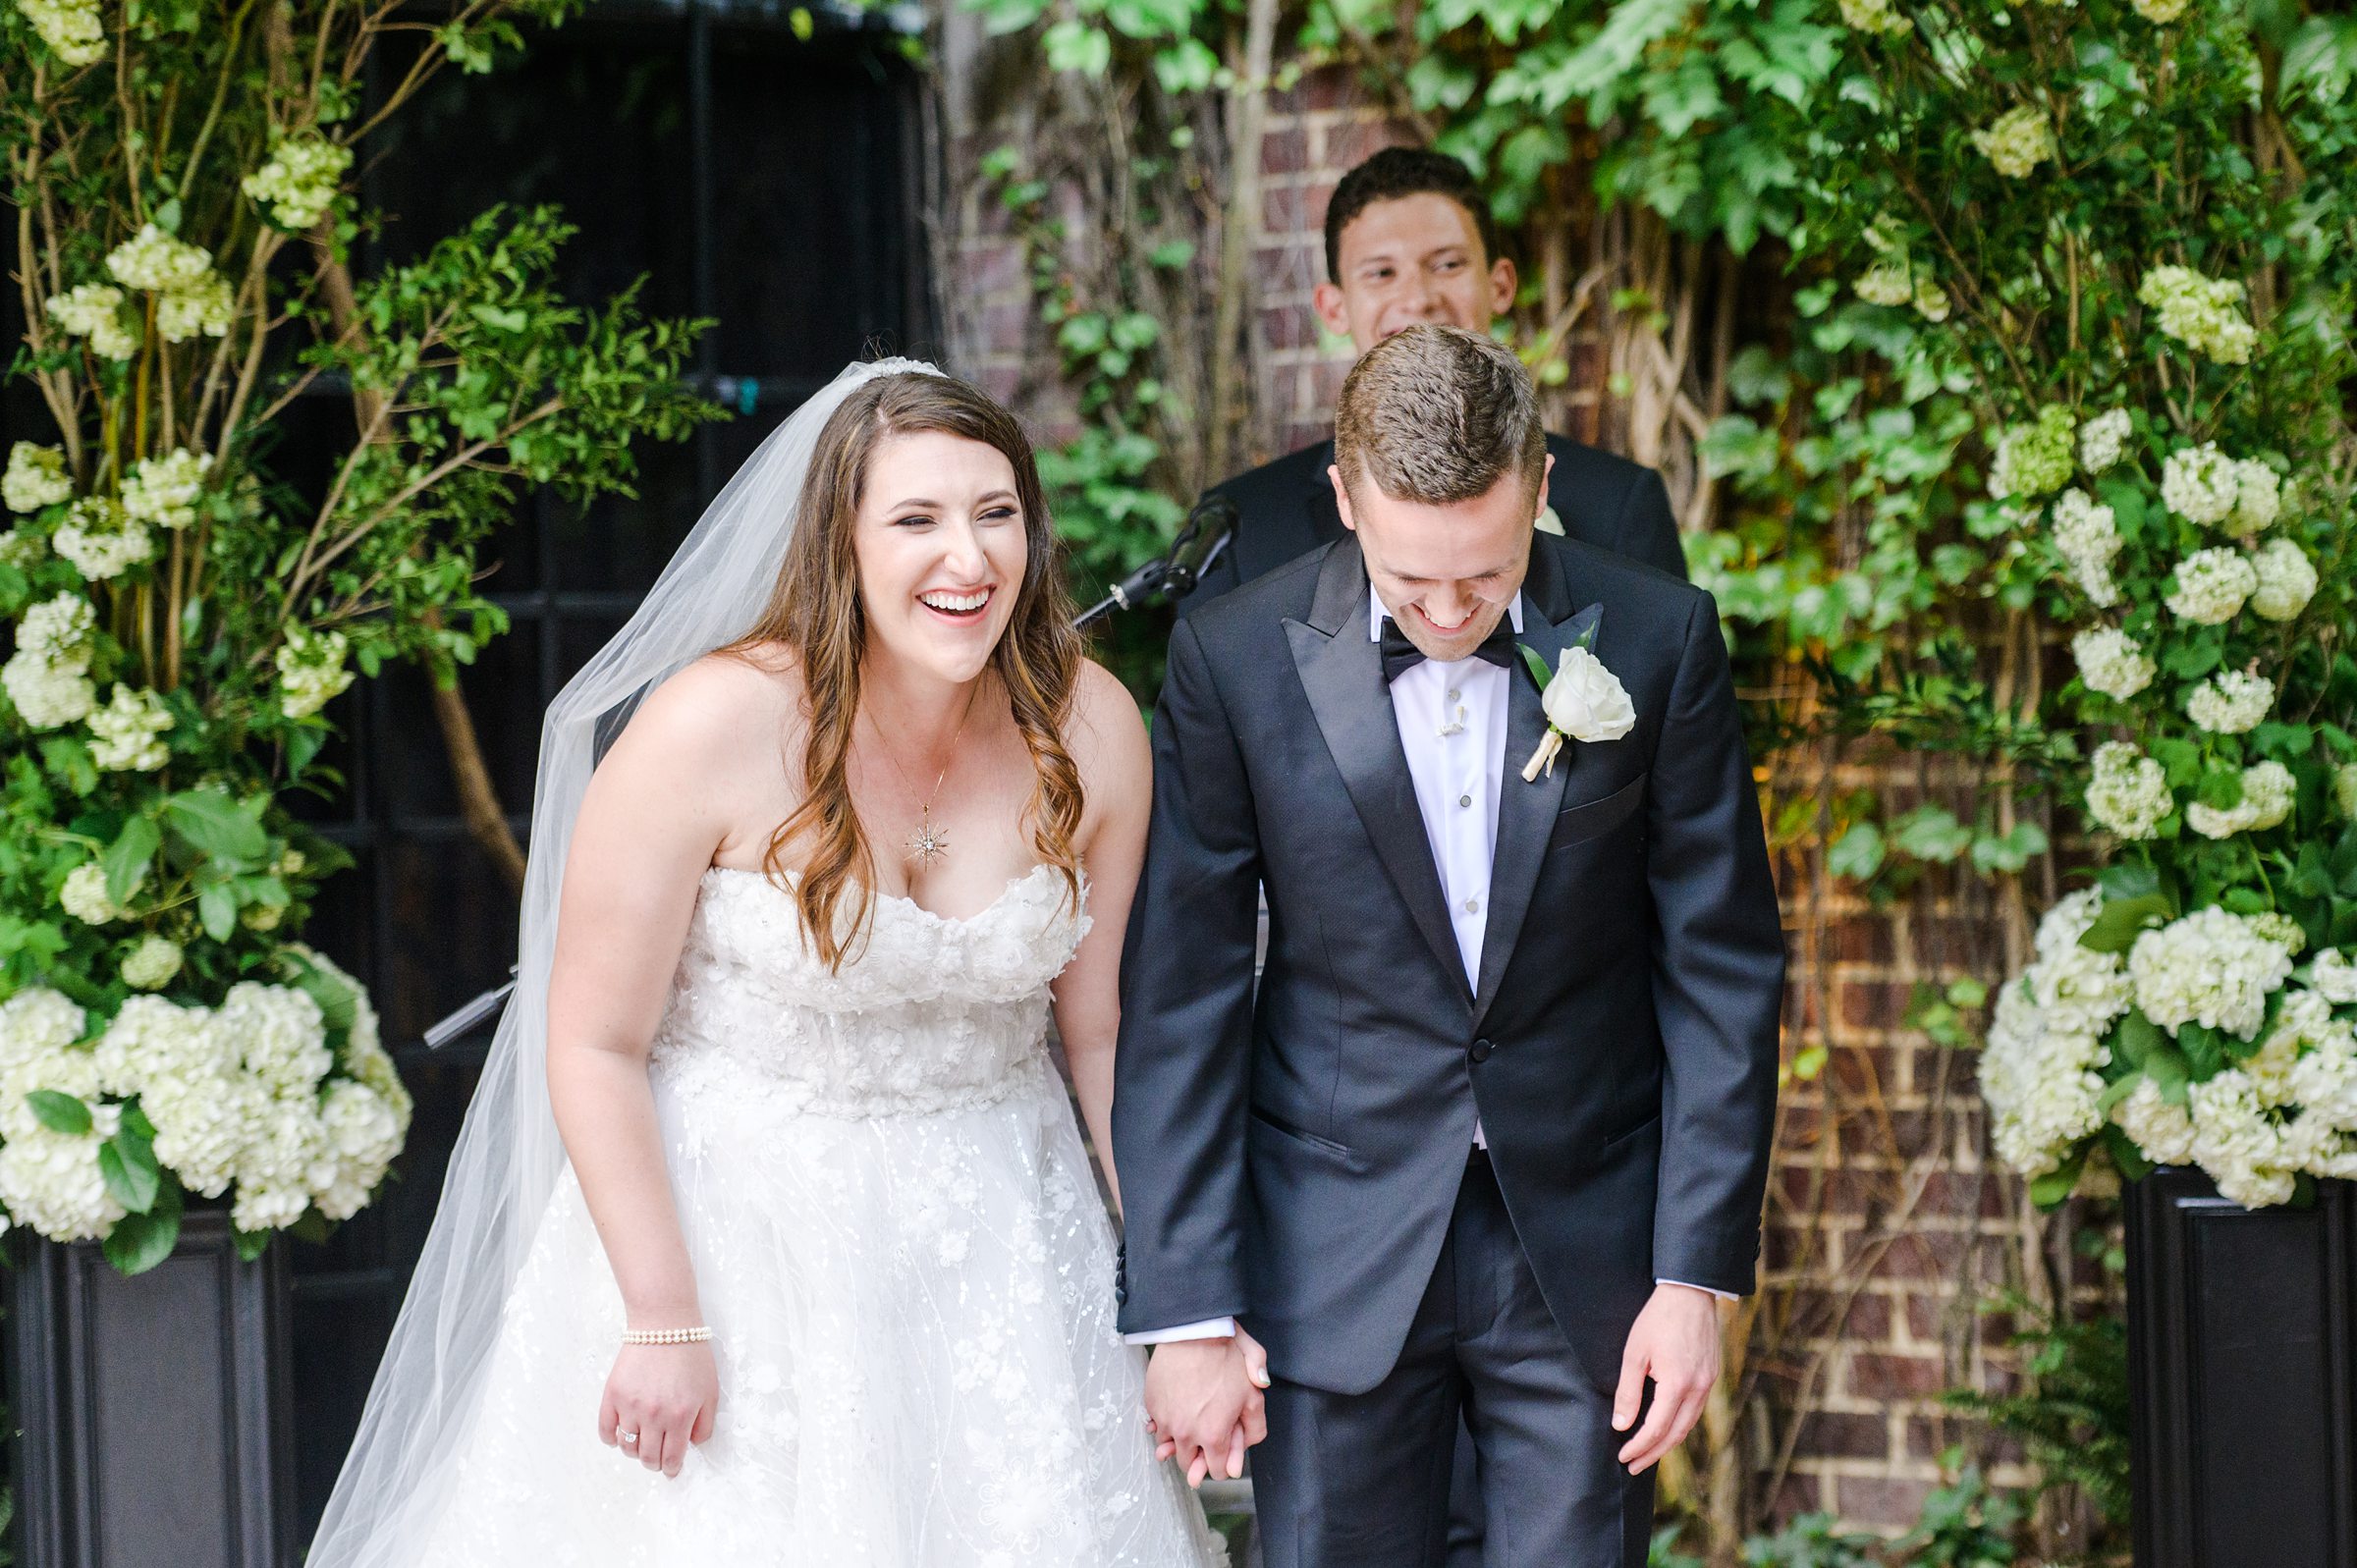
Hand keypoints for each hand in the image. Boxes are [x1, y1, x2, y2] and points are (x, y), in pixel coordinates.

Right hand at [599, 1337, 718, 1478]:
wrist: (664, 1324)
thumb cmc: (691, 1356)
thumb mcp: (710, 1391)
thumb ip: (704, 1424)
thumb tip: (691, 1446)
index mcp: (680, 1416)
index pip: (672, 1458)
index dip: (672, 1469)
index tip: (671, 1470)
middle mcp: (654, 1415)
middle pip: (648, 1457)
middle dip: (654, 1463)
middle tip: (657, 1459)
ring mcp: (630, 1406)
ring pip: (627, 1447)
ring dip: (635, 1451)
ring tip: (642, 1442)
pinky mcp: (612, 1395)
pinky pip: (605, 1430)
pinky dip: (611, 1439)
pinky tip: (620, 1435)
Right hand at [1143, 1328, 1268, 1486]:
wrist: (1193, 1332)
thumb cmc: (1225, 1358)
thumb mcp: (1253, 1392)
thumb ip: (1255, 1426)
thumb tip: (1246, 1446)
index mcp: (1213, 1436)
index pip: (1219, 1471)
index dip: (1226, 1462)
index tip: (1226, 1448)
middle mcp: (1186, 1435)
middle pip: (1189, 1465)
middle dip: (1200, 1456)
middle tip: (1207, 1438)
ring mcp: (1165, 1421)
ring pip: (1171, 1447)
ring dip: (1180, 1441)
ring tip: (1191, 1423)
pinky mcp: (1151, 1406)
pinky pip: (1157, 1426)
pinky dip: (1166, 1423)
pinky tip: (1177, 1411)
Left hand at [1613, 1283, 1721, 1473]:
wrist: (1689, 1293)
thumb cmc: (1657, 1319)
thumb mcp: (1634, 1353)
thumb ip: (1628, 1392)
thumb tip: (1621, 1425)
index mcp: (1678, 1384)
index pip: (1656, 1429)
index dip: (1638, 1446)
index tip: (1623, 1456)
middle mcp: (1698, 1389)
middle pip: (1675, 1434)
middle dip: (1653, 1453)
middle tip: (1633, 1466)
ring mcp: (1708, 1383)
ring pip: (1688, 1425)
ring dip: (1667, 1442)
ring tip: (1647, 1453)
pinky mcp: (1710, 1376)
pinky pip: (1695, 1411)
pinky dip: (1679, 1425)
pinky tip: (1665, 1428)